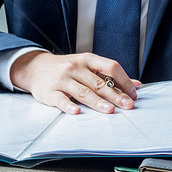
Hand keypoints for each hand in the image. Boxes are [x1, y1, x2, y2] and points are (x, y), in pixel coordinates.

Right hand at [9, 50, 138, 114]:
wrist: (35, 67)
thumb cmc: (65, 68)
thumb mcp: (86, 65)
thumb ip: (109, 75)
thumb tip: (136, 84)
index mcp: (87, 59)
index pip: (110, 67)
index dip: (124, 80)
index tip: (133, 93)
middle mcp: (75, 67)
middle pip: (99, 82)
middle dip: (115, 95)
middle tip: (128, 106)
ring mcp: (62, 79)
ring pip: (83, 91)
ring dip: (97, 102)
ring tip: (109, 110)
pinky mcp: (50, 92)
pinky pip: (61, 100)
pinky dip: (69, 106)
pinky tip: (77, 112)